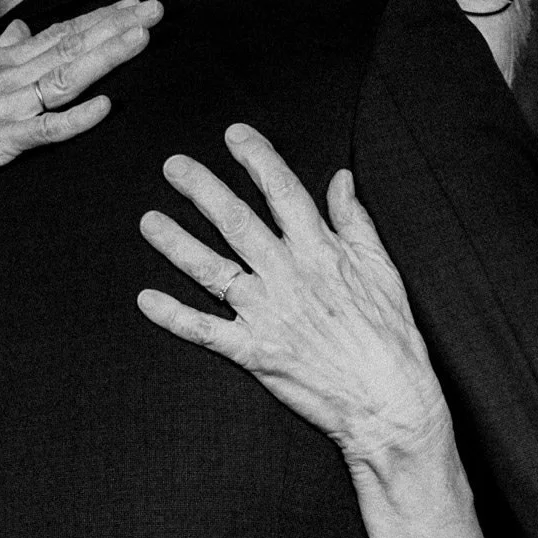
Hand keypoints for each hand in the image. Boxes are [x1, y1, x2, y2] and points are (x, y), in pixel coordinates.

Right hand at [0, 0, 162, 234]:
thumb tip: (25, 27)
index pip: (60, 34)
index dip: (101, 18)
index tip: (135, 2)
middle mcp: (5, 80)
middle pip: (71, 46)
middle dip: (116, 26)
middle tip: (157, 7)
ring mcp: (2, 111)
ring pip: (65, 78)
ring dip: (105, 57)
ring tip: (142, 38)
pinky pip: (43, 131)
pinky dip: (75, 119)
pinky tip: (105, 107)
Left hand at [136, 123, 452, 469]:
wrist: (388, 403)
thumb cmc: (391, 337)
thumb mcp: (382, 269)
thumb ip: (355, 221)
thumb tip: (341, 179)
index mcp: (320, 252)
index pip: (283, 192)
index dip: (257, 159)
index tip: (233, 135)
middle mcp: (288, 276)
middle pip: (237, 222)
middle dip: (202, 190)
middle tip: (172, 165)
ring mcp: (268, 314)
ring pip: (212, 270)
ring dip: (177, 244)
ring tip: (148, 221)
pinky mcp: (254, 352)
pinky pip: (205, 331)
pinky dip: (174, 316)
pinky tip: (146, 300)